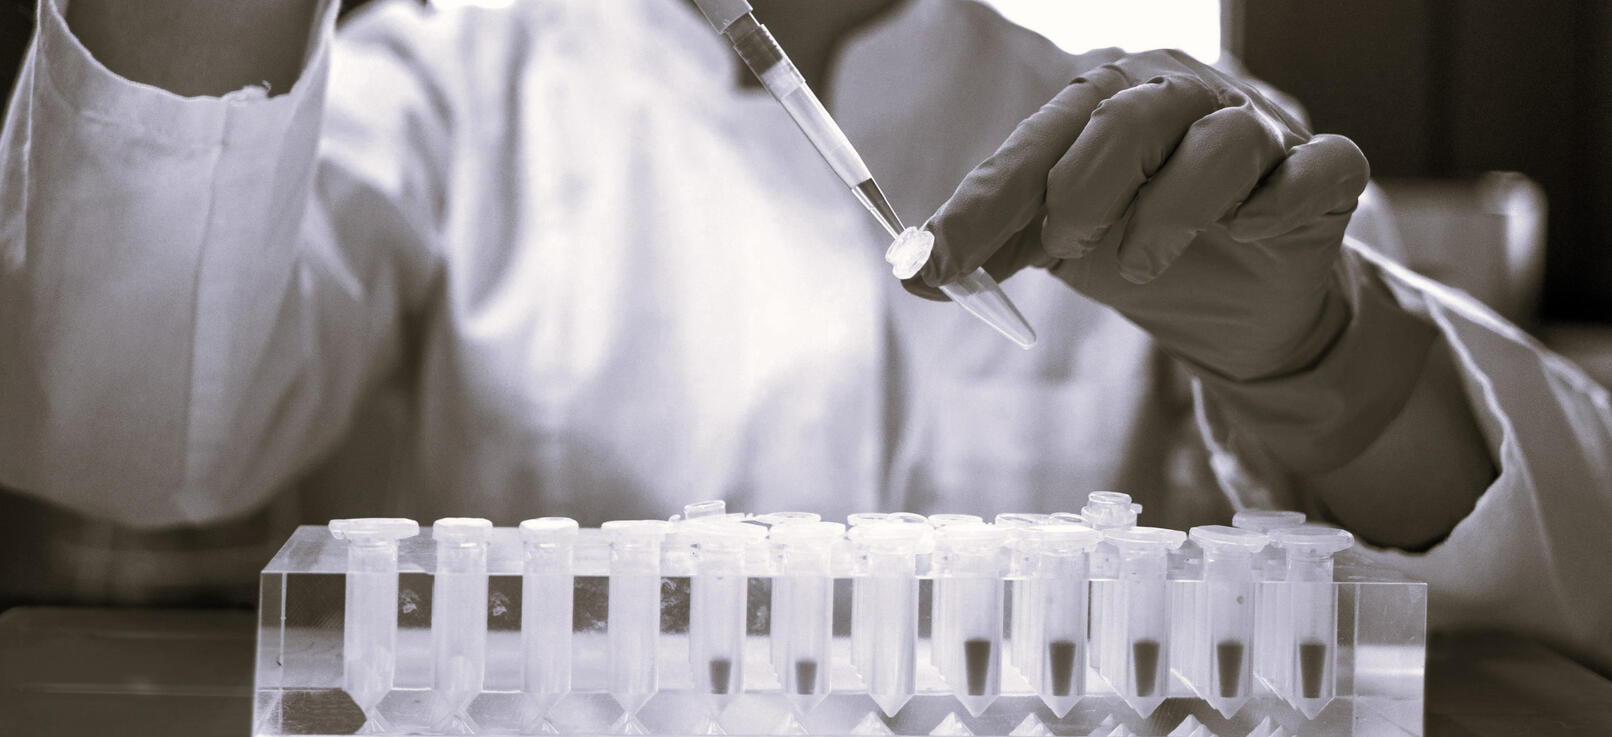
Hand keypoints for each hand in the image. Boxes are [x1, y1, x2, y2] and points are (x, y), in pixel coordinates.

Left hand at [910, 49, 1369, 382]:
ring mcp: (1260, 133)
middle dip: (1082, 188)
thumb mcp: (1057, 246)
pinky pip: (1319, 167)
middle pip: (1131, 114)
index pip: (1040, 140)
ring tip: (1136, 267)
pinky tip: (1248, 231)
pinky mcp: (1322, 175)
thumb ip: (991, 246)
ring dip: (1170, 211)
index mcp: (1109, 105)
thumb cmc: (1143, 241)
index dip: (984, 201)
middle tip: (1063, 246)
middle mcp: (1184, 101)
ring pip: (1224, 140)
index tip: (933, 260)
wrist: (1243, 299)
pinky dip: (1279, 200)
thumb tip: (913, 270)